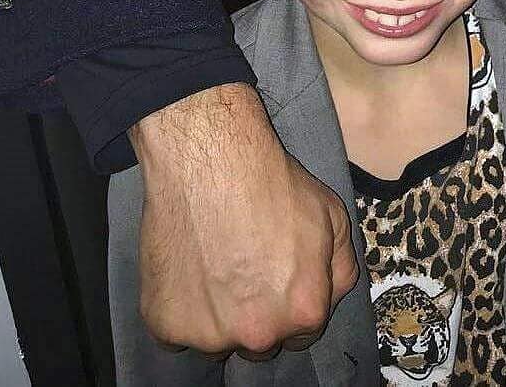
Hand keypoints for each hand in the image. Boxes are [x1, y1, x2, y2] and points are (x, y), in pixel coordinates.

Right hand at [130, 83, 358, 359]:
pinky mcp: (166, 325)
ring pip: (217, 340)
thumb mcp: (333, 217)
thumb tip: (330, 298)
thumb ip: (339, 269)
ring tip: (215, 264)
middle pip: (260, 343)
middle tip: (246, 270)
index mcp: (305, 313)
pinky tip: (188, 268)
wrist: (214, 163)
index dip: (293, 305)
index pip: (304, 333)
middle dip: (258, 315)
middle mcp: (259, 335)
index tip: (278, 281)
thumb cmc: (275, 185)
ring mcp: (208, 335)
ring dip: (218, 315)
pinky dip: (181, 308)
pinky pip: (176, 332)